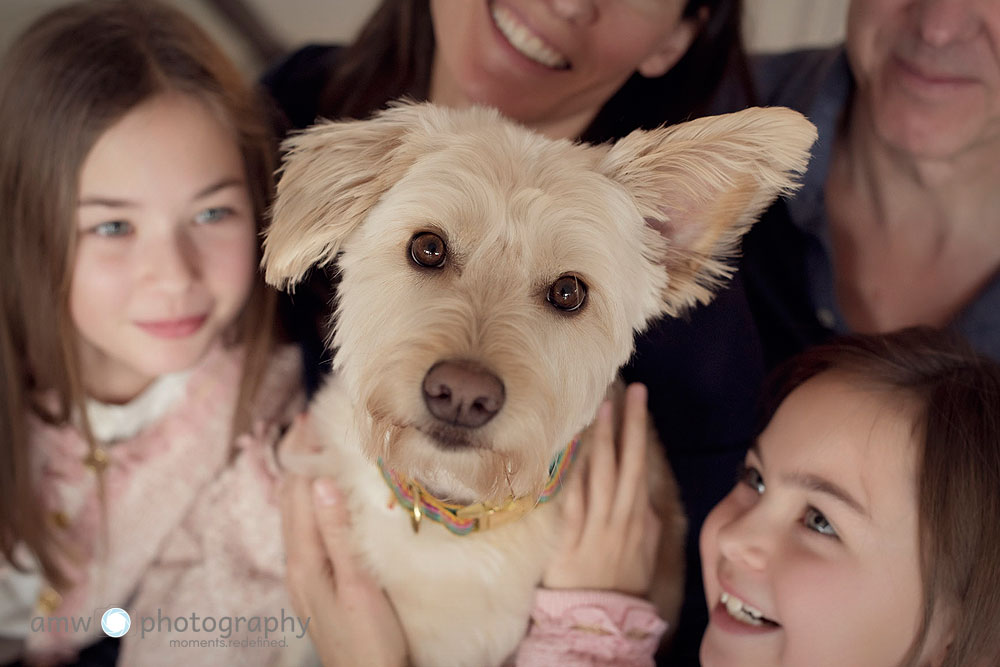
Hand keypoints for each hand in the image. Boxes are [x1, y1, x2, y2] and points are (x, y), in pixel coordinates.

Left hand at [279, 417, 406, 666]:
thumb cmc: (370, 640)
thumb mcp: (358, 585)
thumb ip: (337, 533)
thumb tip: (320, 482)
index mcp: (304, 559)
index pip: (297, 492)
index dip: (303, 454)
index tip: (313, 418)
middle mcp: (297, 564)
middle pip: (291, 499)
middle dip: (299, 458)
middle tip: (313, 421)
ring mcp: (303, 576)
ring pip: (297, 514)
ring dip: (304, 479)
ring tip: (316, 449)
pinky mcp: (315, 585)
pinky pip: (306, 531)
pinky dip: (311, 503)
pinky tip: (325, 499)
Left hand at [542, 383, 660, 595]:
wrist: (602, 618)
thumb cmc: (624, 585)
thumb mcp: (647, 554)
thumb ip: (649, 524)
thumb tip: (649, 499)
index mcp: (639, 515)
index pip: (639, 462)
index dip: (638, 428)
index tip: (638, 398)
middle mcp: (619, 515)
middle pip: (622, 461)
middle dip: (622, 424)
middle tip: (620, 391)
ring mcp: (595, 525)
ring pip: (598, 475)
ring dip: (598, 441)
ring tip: (596, 411)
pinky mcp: (571, 538)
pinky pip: (573, 501)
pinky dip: (574, 476)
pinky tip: (571, 454)